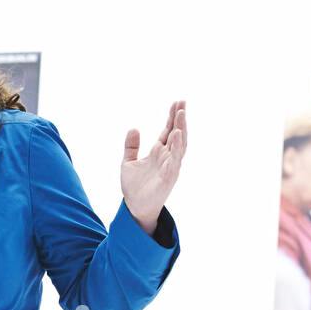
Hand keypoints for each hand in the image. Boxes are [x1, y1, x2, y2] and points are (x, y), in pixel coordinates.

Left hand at [121, 100, 186, 232]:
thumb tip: (133, 128)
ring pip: (179, 145)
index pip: (168, 130)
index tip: (177, 102)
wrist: (134, 207)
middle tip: (182, 103)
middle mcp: (167, 157)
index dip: (172, 117)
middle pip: (176, 134)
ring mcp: (169, 167)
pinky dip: (176, 148)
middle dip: (179, 119)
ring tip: (181, 115)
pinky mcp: (168, 177)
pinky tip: (177, 136)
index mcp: (158, 152)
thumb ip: (131, 146)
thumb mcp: (128, 162)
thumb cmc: (134, 186)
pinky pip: (174, 161)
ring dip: (181, 130)